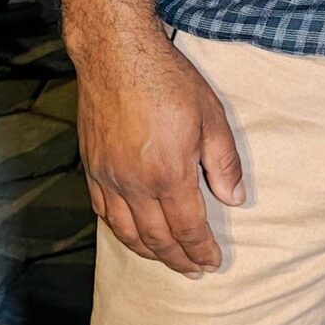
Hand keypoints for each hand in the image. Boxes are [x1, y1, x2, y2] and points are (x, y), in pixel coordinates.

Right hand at [75, 30, 245, 276]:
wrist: (117, 54)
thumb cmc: (168, 80)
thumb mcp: (211, 116)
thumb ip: (224, 163)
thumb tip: (233, 199)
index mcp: (168, 174)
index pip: (188, 228)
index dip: (202, 250)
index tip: (214, 262)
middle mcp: (134, 184)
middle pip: (156, 238)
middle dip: (178, 259)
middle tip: (195, 270)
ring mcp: (108, 177)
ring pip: (126, 231)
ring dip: (149, 252)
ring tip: (167, 260)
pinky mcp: (91, 167)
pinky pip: (103, 212)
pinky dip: (120, 231)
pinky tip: (132, 234)